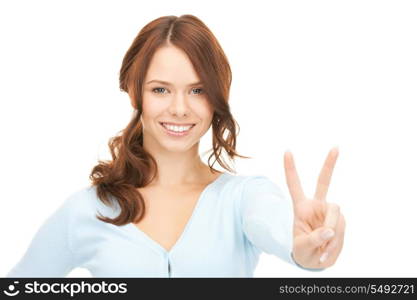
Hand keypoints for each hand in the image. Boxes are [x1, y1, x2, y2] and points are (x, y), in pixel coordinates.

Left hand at [284, 147, 344, 268]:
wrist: (316, 260)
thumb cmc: (303, 252)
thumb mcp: (302, 248)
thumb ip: (314, 239)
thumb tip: (330, 231)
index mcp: (300, 207)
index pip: (294, 185)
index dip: (290, 169)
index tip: (287, 151)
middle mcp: (316, 205)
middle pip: (323, 182)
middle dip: (329, 164)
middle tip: (336, 147)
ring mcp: (329, 212)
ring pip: (335, 215)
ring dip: (331, 235)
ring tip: (321, 250)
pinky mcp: (340, 221)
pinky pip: (341, 228)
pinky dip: (335, 243)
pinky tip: (327, 251)